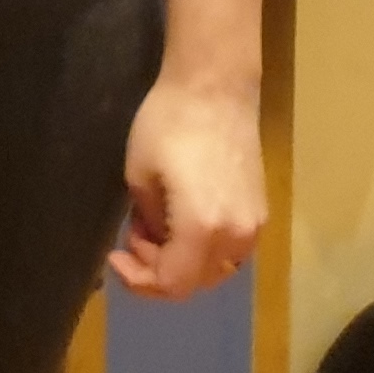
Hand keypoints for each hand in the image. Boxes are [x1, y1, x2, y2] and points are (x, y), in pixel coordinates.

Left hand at [112, 71, 265, 298]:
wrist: (215, 89)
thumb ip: (149, 221)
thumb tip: (156, 239)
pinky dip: (202, 248)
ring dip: (181, 261)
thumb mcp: (140, 176)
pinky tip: (179, 220)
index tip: (114, 257)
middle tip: (132, 237)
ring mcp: (254, 224)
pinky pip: (230, 249)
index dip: (139, 281)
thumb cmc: (168, 124)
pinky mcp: (259, 210)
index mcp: (204, 229)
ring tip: (151, 226)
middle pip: (198, 281)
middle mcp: (237, 236)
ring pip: (216, 268)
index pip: (174, 283)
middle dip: (158, 269)